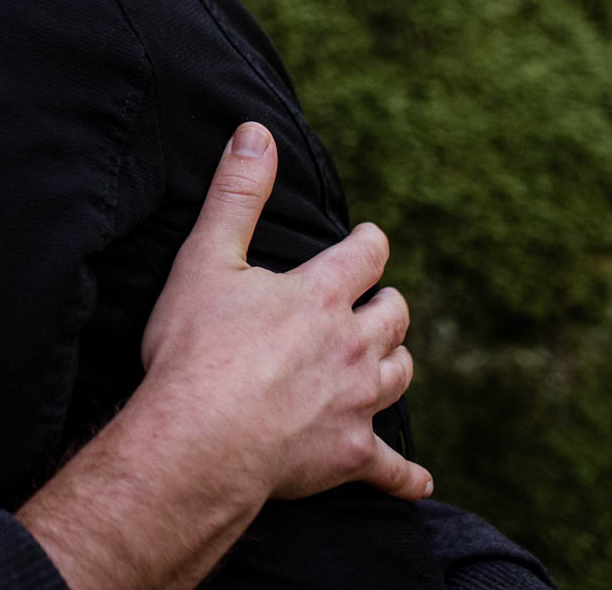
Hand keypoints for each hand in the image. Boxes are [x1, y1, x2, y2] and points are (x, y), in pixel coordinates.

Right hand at [140, 122, 429, 502]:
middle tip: (378, 301)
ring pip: (399, 375)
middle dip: (387, 304)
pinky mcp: (350, 456)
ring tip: (385, 359)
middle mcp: (352, 345)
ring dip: (395, 363)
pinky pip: (394, 469)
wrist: (201, 439)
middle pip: (393, 317)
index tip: (368, 239)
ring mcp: (356, 404)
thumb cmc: (196, 349)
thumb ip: (236, 194)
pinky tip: (416, 479)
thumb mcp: (205, 259)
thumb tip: (255, 132)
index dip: (368, 244)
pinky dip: (406, 473)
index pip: (365, 256)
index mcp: (320, 296)